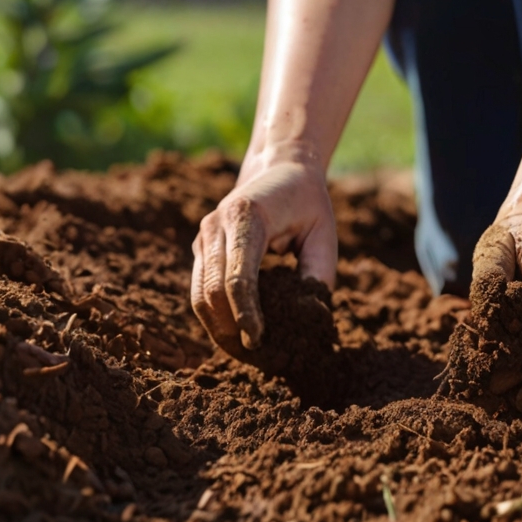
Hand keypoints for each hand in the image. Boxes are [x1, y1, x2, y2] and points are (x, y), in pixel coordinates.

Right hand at [191, 152, 336, 355]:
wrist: (281, 168)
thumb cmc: (307, 203)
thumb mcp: (323, 234)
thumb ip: (317, 275)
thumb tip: (308, 318)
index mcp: (246, 216)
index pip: (238, 278)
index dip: (246, 314)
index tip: (260, 340)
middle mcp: (216, 224)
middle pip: (211, 290)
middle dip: (229, 327)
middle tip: (255, 354)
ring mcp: (204, 235)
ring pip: (198, 293)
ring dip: (217, 327)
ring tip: (244, 351)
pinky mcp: (202, 247)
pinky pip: (200, 288)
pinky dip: (214, 315)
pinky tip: (235, 333)